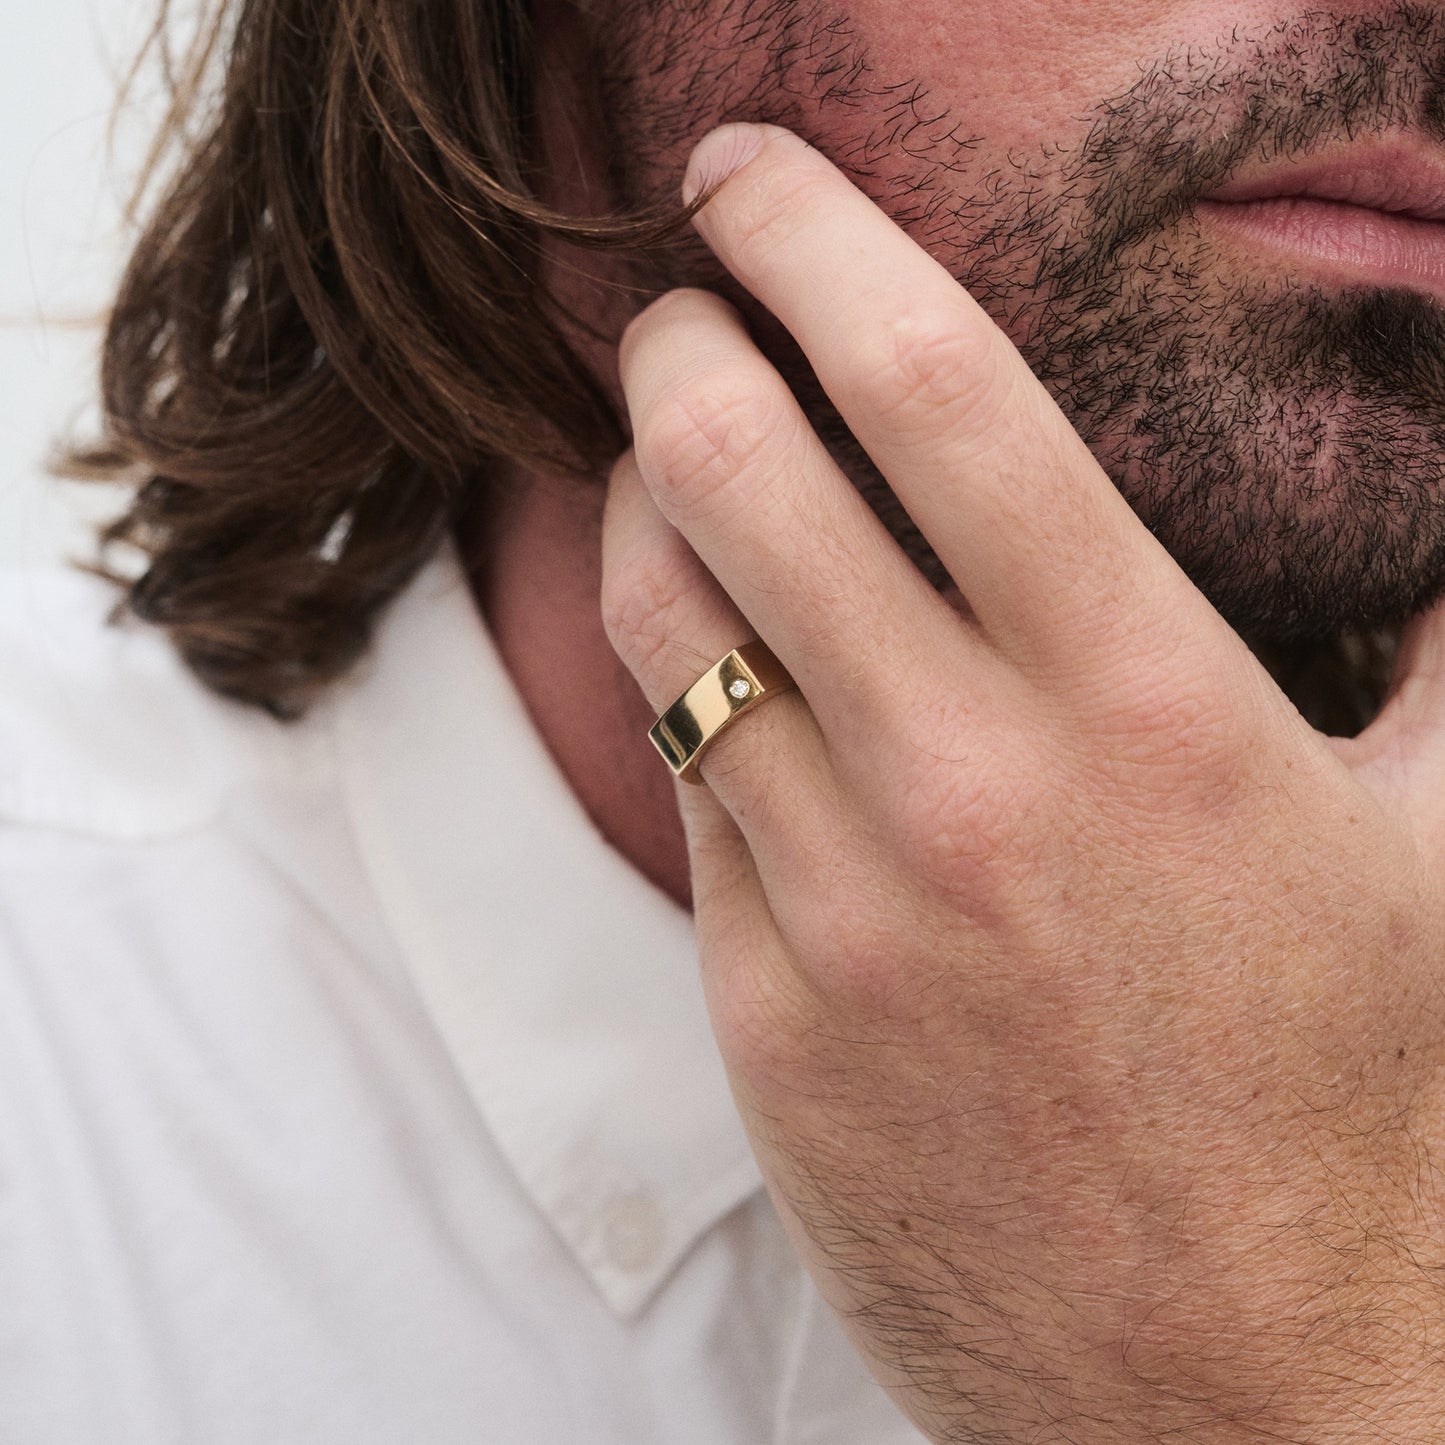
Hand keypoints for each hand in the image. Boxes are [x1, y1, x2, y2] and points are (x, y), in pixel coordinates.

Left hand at [602, 123, 1444, 1441]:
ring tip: (664, 461)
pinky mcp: (764, 1022)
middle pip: (737, 470)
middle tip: (676, 306)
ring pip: (665, 629)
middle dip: (676, 346)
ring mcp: (838, 911)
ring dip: (642, 505)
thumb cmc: (1371, 1124)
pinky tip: (727, 674)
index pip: (932, 387)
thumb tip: (1444, 512)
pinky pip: (688, 801)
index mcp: (1144, 708)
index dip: (819, 239)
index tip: (747, 174)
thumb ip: (1444, 650)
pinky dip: (690, 696)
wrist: (1263, 1402)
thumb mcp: (1440, 854)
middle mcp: (963, 788)